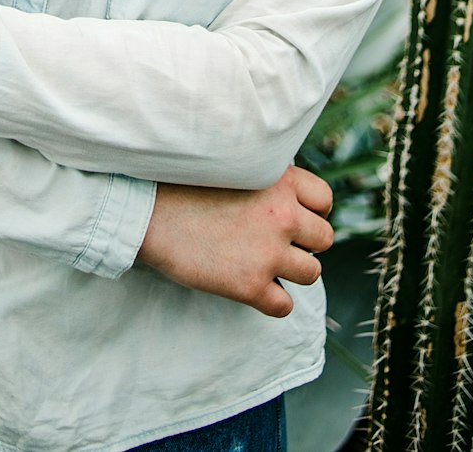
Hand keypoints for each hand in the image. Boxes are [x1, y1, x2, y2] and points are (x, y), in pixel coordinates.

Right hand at [136, 164, 333, 317]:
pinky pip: (285, 305)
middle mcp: (283, 214)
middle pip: (323, 238)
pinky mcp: (251, 285)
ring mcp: (269, 252)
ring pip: (312, 272)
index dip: (310, 211)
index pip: (324, 200)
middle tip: (275, 243)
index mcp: (280, 179)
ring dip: (292, 271)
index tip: (293, 217)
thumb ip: (265, 178)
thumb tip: (285, 195)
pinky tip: (252, 288)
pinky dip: (272, 301)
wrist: (147, 209)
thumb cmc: (182, 183)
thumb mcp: (234, 165)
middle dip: (303, 243)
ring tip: (264, 264)